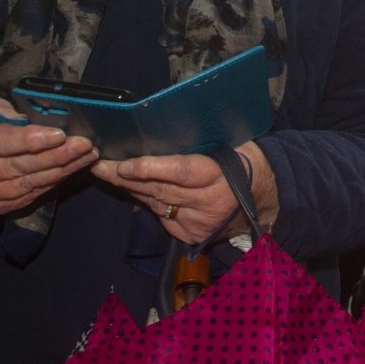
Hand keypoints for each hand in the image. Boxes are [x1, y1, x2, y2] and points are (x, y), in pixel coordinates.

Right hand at [0, 95, 97, 214]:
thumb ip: (9, 115)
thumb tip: (46, 121)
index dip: (28, 140)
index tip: (59, 134)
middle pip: (14, 167)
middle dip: (54, 156)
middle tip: (84, 145)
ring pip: (22, 186)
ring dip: (58, 172)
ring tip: (84, 157)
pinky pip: (22, 198)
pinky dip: (47, 185)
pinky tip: (67, 172)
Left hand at [93, 142, 278, 243]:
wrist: (264, 199)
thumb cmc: (244, 162)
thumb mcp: (231, 146)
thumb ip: (201, 145)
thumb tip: (162, 128)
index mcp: (221, 178)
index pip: (181, 172)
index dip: (151, 168)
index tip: (125, 164)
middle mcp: (206, 205)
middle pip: (160, 190)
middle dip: (126, 177)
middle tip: (100, 163)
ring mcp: (196, 224)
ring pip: (155, 203)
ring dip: (129, 188)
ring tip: (105, 171)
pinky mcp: (189, 235)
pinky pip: (160, 215)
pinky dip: (146, 200)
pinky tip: (131, 188)